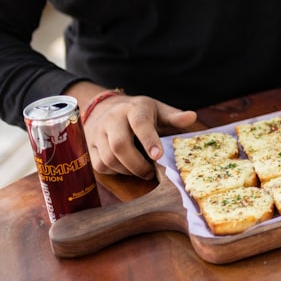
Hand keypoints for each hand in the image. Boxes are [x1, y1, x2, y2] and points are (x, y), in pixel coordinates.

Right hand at [81, 93, 196, 178]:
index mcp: (134, 109)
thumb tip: (192, 117)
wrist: (104, 107)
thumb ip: (174, 116)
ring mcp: (98, 133)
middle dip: (137, 164)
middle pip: (120, 145)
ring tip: (142, 171)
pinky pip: (99, 165)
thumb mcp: (157, 109)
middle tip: (151, 172)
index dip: (149, 140)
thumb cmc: (138, 112)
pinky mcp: (89, 146)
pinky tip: (126, 169)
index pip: (140, 123)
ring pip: (109, 158)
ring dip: (127, 170)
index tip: (158, 156)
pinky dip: (115, 172)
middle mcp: (113, 119)